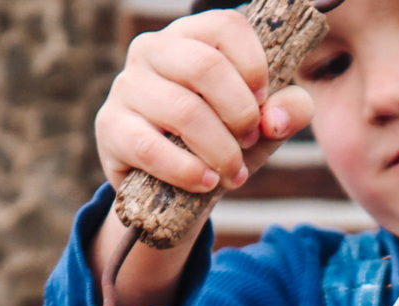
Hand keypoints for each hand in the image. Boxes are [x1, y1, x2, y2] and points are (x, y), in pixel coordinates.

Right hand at [94, 10, 314, 193]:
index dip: (256, 67)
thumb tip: (275, 118)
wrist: (174, 187)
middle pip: (205, 67)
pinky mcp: (111, 127)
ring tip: (235, 174)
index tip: (264, 102)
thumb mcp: (263, 126)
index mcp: (191, 37)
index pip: (227, 26)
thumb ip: (287, 111)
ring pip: (183, 111)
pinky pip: (150, 147)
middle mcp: (153, 50)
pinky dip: (188, 170)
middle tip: (251, 141)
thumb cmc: (221, 141)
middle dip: (241, 113)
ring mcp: (127, 86)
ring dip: (222, 151)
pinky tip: (207, 183)